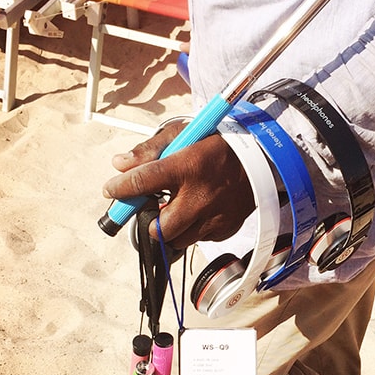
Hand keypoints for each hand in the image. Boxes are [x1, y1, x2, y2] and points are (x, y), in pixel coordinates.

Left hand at [103, 120, 254, 248]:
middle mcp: (198, 197)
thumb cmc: (219, 145)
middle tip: (152, 210)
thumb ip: (150, 149)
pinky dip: (194, 229)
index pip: (142, 182)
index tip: (112, 190)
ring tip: (178, 210)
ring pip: (178, 239)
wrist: (263, 160)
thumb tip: (121, 164)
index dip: (120, 188)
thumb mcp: (184, 134)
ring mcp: (213, 217)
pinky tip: (200, 212)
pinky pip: (200, 239)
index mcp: (186, 167)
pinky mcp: (225, 229)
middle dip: (150, 222)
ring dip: (172, 228)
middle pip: (159, 228)